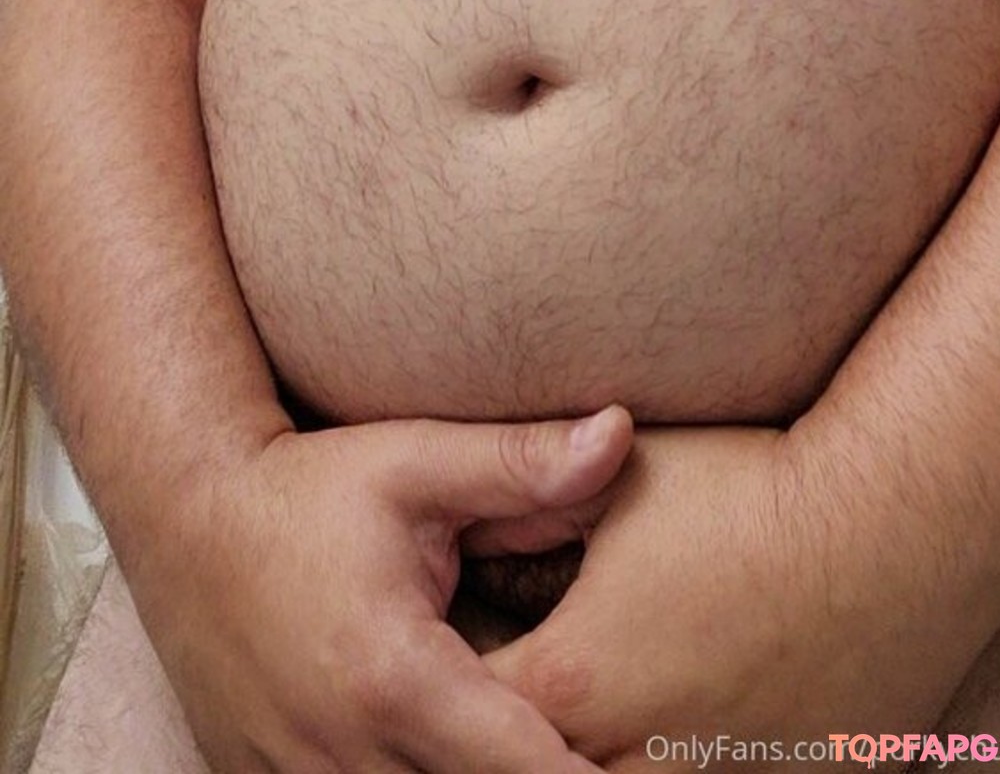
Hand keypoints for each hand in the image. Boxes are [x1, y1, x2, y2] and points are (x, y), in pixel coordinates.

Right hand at [128, 408, 632, 772]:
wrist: (184, 515)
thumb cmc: (308, 488)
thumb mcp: (415, 463)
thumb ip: (521, 463)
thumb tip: (620, 436)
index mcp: (396, 675)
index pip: (520, 765)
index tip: (639, 769)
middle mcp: (344, 749)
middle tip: (598, 759)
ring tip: (517, 748)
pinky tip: (436, 754)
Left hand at [482, 425, 964, 767]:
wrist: (895, 525)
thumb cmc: (753, 488)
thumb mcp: (622, 481)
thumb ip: (537, 506)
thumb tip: (478, 511)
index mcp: (579, 676)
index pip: (476, 709)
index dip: (463, 681)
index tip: (463, 650)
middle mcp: (635, 752)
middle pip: (538, 766)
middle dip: (523, 732)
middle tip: (535, 684)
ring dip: (597, 753)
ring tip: (613, 697)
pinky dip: (674, 762)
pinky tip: (684, 711)